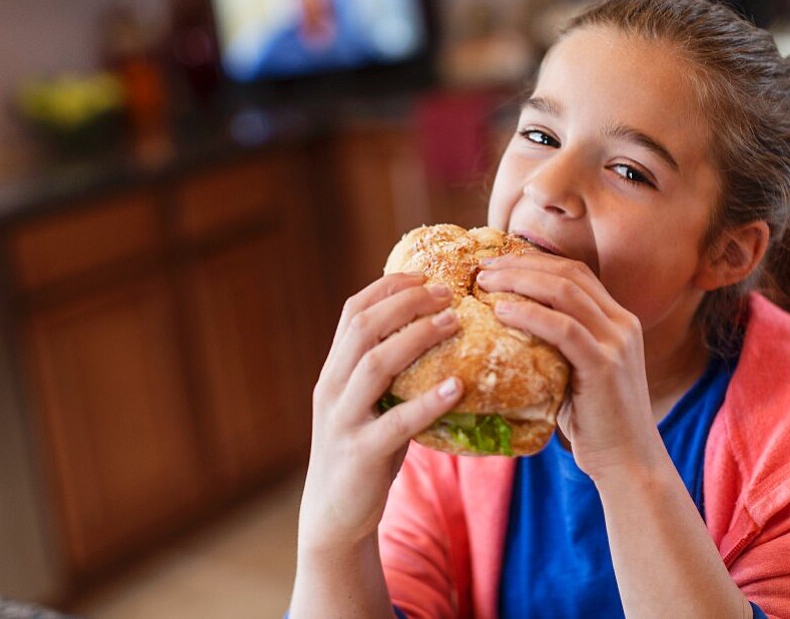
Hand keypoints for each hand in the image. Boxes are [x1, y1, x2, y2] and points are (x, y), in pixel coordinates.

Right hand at [298, 272, 464, 554]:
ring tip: (454, 321)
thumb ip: (389, 372)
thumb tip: (438, 333)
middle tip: (447, 291)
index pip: (353, 313)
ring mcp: (343, 420)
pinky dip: (428, 402)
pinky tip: (457, 386)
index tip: (424, 274)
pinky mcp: (360, 453)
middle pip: (364, 328)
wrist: (334, 515)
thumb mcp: (368, 403)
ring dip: (417, 337)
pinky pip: (397, 422)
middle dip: (405, 303)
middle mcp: (332, 388)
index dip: (387, 288)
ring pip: (376, 365)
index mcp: (334, 371)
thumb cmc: (364, 451)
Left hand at [476, 253, 661, 478]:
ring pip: (565, 292)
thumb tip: (508, 328)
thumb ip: (559, 347)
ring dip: (519, 281)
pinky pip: (563, 328)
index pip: (576, 272)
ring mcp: (616, 343)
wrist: (628, 462)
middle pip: (568, 274)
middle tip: (483, 268)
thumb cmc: (595, 423)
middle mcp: (622, 324)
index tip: (497, 263)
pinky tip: (501, 311)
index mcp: (619, 320)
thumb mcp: (579, 373)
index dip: (534, 261)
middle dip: (521, 264)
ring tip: (484, 283)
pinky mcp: (604, 366)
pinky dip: (529, 314)